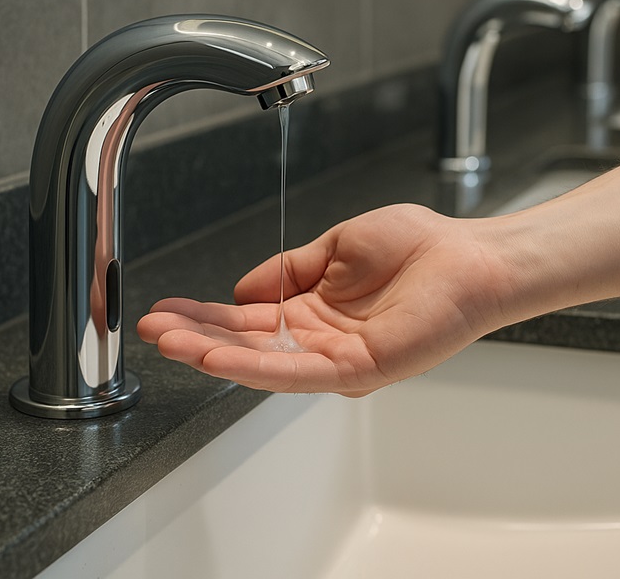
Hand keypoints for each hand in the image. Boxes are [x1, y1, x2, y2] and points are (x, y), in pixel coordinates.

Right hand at [137, 204, 510, 395]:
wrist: (469, 257)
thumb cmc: (418, 248)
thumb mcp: (335, 246)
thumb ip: (287, 270)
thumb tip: (241, 289)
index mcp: (314, 312)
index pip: (247, 320)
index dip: (205, 316)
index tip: (166, 309)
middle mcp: (320, 341)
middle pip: (246, 344)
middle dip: (195, 337)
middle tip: (150, 327)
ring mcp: (337, 359)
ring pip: (263, 363)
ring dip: (212, 354)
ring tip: (169, 344)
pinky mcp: (358, 368)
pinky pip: (297, 372)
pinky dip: (253, 366)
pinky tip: (216, 357)